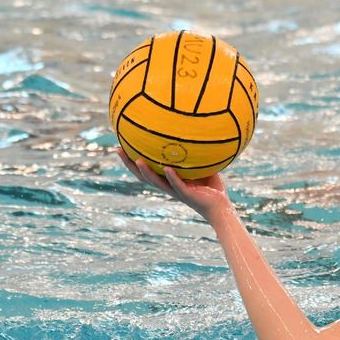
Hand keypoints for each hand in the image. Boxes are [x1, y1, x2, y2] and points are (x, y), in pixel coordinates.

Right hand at [116, 148, 232, 221]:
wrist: (221, 206)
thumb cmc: (211, 187)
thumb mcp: (202, 166)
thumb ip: (195, 154)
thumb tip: (195, 133)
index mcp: (168, 181)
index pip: (146, 170)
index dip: (132, 161)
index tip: (121, 147)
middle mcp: (168, 186)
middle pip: (143, 176)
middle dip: (130, 164)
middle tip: (118, 151)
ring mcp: (177, 191)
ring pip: (156, 182)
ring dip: (146, 172)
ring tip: (138, 160)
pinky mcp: (187, 194)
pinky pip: (177, 185)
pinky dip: (172, 177)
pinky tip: (167, 168)